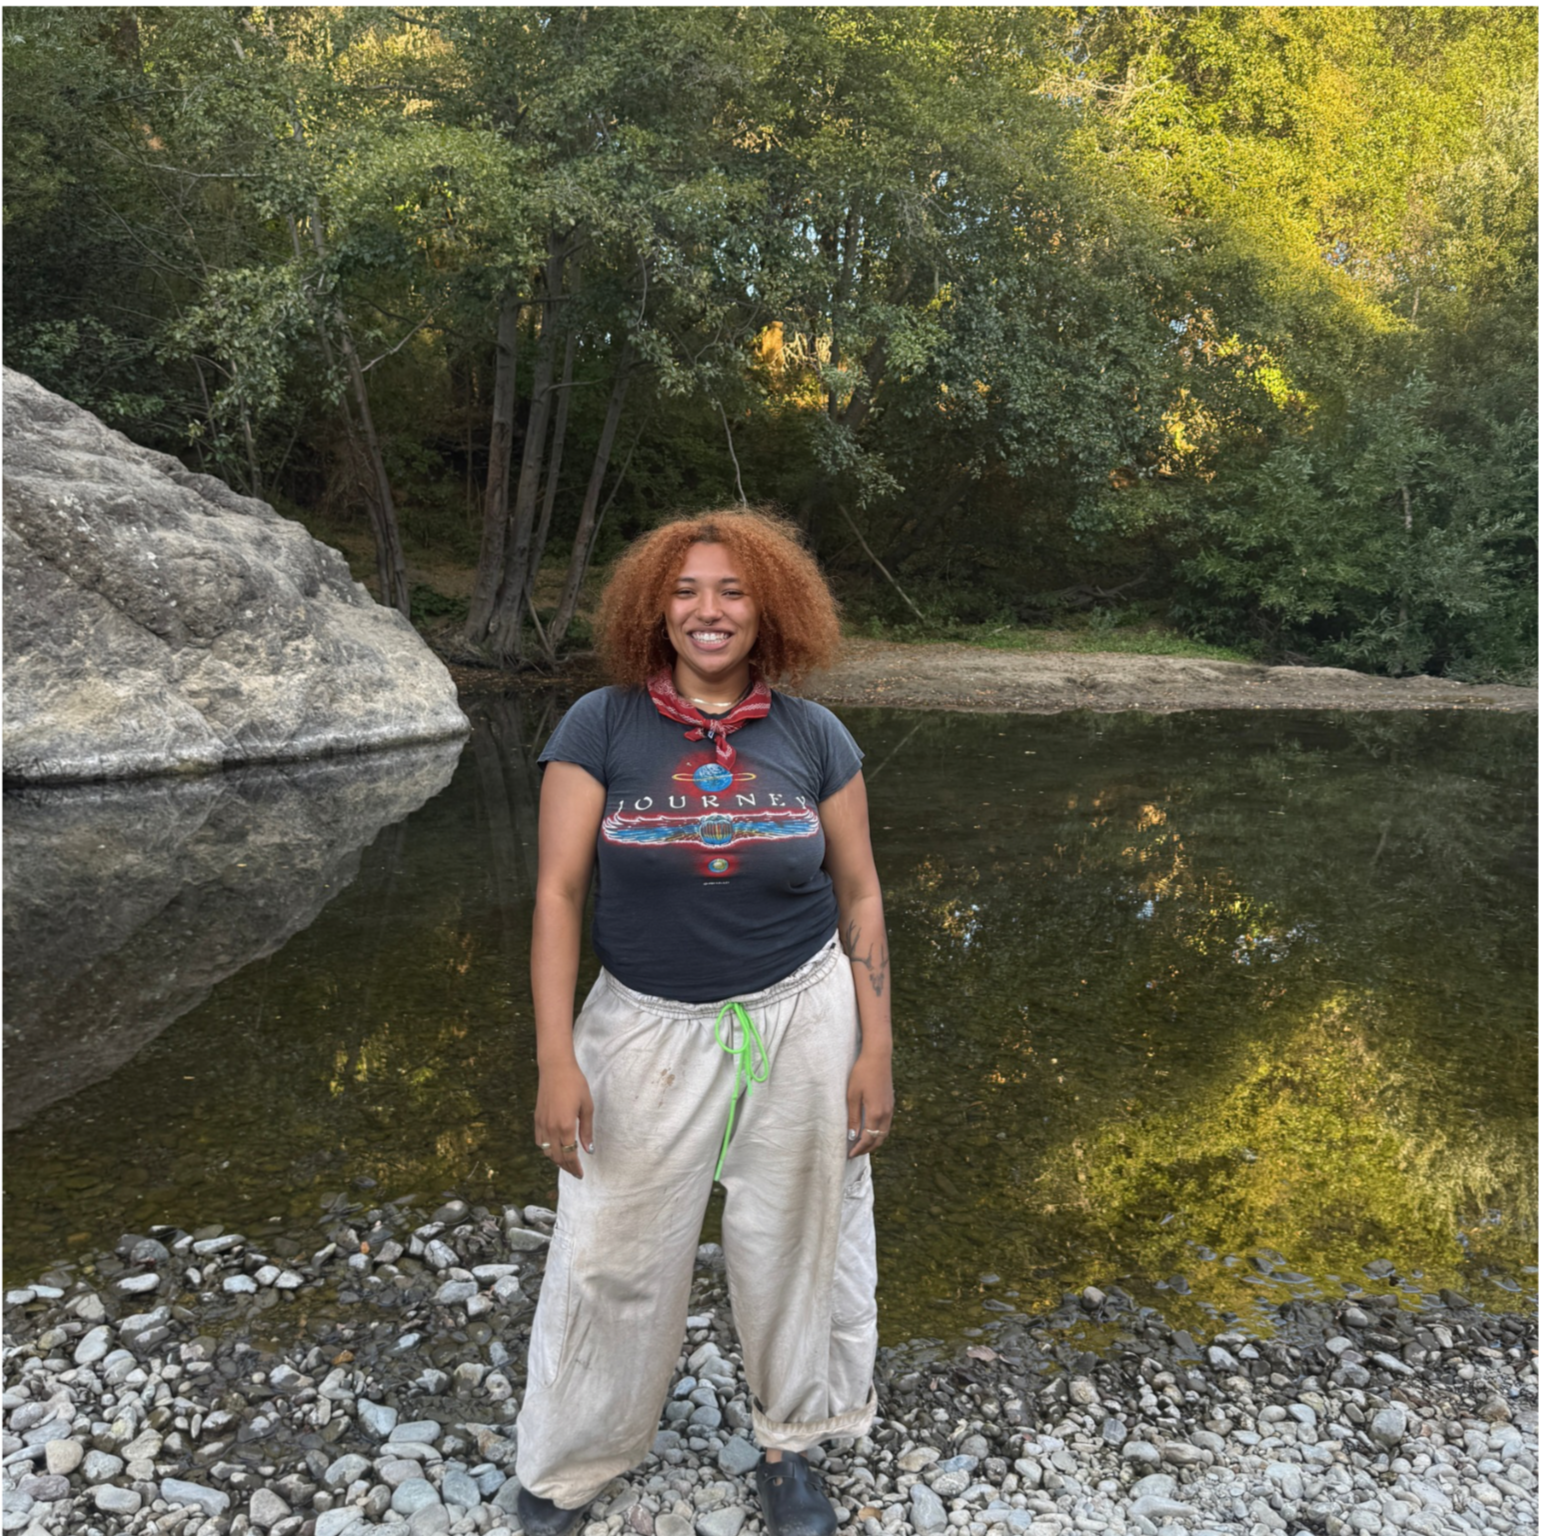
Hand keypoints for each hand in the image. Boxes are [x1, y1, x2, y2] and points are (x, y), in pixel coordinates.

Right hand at [534, 1057, 593, 1179]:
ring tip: (566, 1162)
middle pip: (557, 1157)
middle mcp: (552, 1128)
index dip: (575, 1167)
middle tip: (575, 1172)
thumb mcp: (587, 1106)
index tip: (581, 1174)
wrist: (555, 1068)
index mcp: (566, 1126)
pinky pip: (539, 1141)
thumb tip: (588, 1150)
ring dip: (556, 1160)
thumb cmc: (575, 1084)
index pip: (570, 1155)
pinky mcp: (537, 1119)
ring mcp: (542, 1124)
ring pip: (547, 1151)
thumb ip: (587, 1130)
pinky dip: (546, 1149)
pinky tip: (554, 1148)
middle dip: (567, 1167)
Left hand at [846, 1049, 893, 1157]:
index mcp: (876, 1113)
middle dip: (867, 1149)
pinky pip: (886, 1124)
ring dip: (874, 1141)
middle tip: (855, 1153)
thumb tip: (853, 1136)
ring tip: (862, 1145)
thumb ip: (854, 1117)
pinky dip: (879, 1132)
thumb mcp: (852, 1095)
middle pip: (879, 1139)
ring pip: (884, 1132)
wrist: (878, 1056)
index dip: (859, 1149)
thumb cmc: (862, 1073)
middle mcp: (886, 1113)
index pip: (868, 1138)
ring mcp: (890, 1108)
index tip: (850, 1154)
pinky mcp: (890, 1103)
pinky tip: (870, 1130)